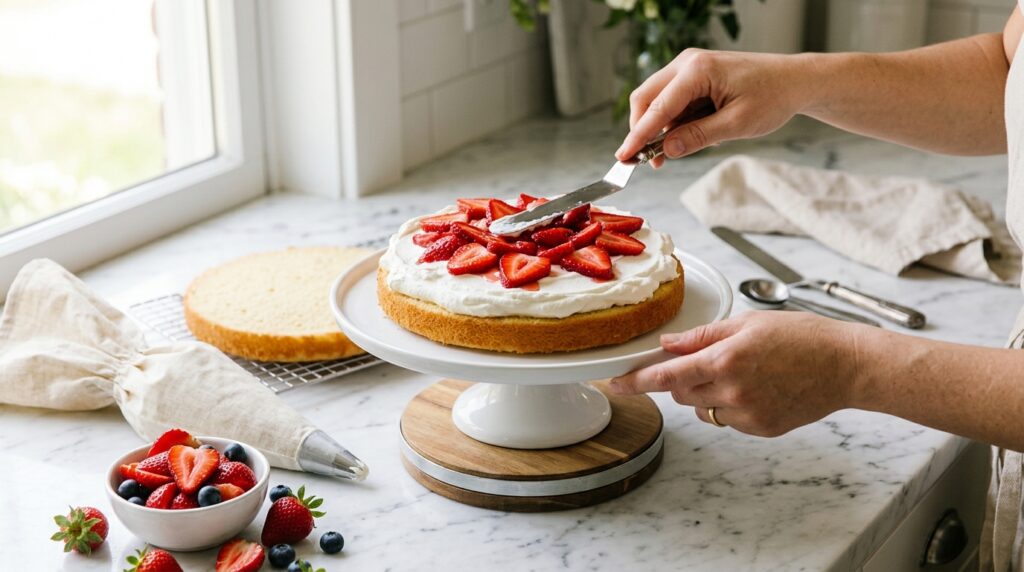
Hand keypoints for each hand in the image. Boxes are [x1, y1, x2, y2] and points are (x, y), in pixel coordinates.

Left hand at [610, 311, 862, 436]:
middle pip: (680, 393)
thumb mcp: (747, 324)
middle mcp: (732, 392)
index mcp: (726, 361)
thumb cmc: (801, 336)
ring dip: (703, 393)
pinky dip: (727, 405)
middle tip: (703, 360)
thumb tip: (666, 345)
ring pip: (701, 409)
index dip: (636, 381)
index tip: (614, 384)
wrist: (846, 366)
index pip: (665, 376)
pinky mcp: (761, 429)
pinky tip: (754, 387)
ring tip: (737, 371)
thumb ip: (702, 337)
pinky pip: (726, 420)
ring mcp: (747, 415)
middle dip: (679, 378)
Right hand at [615, 49, 812, 166]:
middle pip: (646, 99)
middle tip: (645, 162)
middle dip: (642, 131)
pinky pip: (671, 101)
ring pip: (655, 101)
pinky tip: (687, 137)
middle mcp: (687, 63)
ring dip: (658, 129)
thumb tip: (667, 150)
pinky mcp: (693, 76)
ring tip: (670, 154)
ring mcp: (689, 67)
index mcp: (698, 70)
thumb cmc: (772, 97)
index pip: (657, 107)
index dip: (638, 136)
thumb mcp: (737, 124)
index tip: (623, 157)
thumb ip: (698, 137)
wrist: (795, 81)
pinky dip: (671, 122)